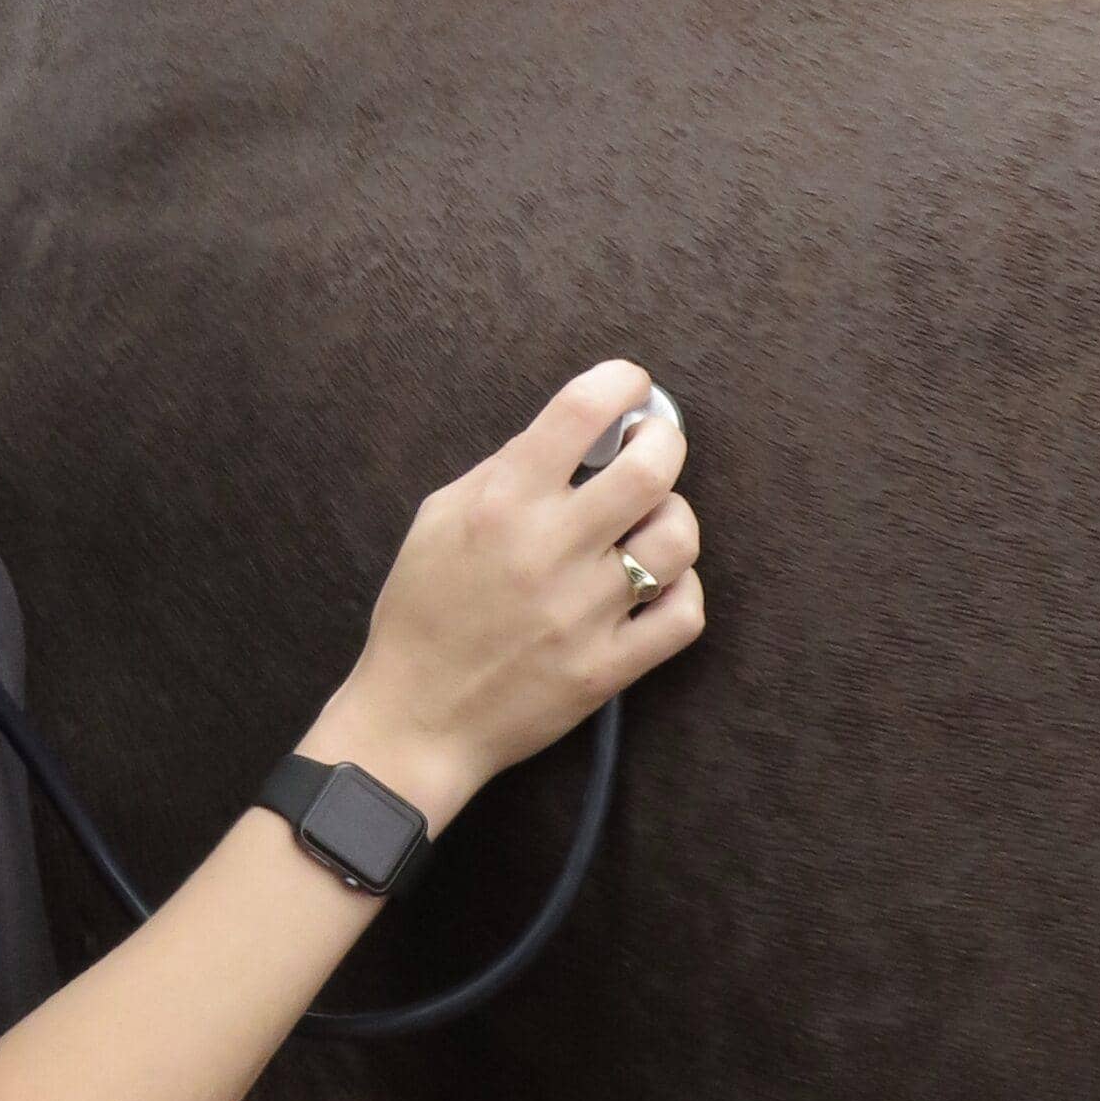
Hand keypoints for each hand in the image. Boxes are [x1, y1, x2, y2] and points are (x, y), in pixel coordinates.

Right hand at [341, 359, 704, 796]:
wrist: (415, 718)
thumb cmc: (422, 612)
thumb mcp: (437, 520)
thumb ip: (501, 471)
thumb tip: (572, 436)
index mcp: (501, 504)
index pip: (581, 412)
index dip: (621, 382)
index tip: (630, 385)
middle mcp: (549, 551)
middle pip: (653, 467)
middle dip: (665, 439)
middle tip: (654, 444)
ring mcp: (585, 613)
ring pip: (678, 538)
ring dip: (672, 517)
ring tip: (648, 522)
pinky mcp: (608, 667)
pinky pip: (684, 614)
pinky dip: (680, 589)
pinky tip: (655, 584)